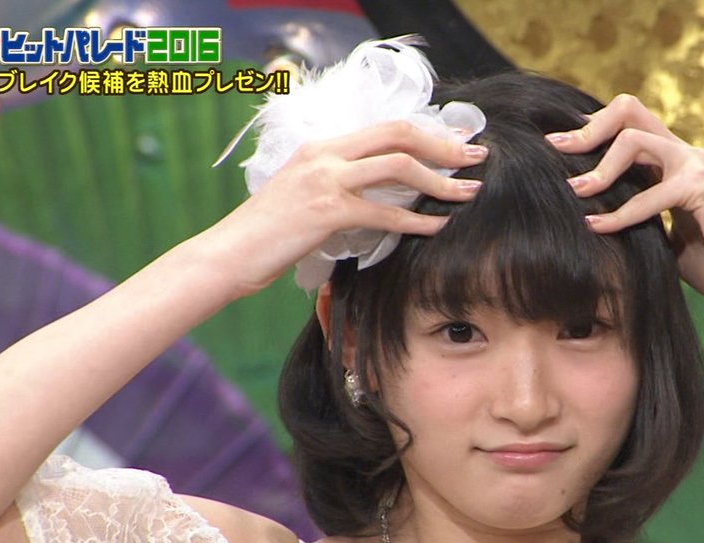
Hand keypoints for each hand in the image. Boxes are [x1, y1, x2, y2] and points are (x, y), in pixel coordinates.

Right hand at [205, 120, 487, 296]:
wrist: (227, 255)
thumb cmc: (268, 235)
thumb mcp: (305, 198)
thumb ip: (341, 187)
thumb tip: (385, 196)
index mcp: (322, 145)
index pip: (385, 127)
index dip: (427, 133)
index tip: (457, 143)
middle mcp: (325, 154)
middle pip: (398, 134)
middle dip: (443, 146)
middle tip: (475, 159)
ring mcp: (325, 179)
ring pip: (398, 167)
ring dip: (439, 181)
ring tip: (468, 194)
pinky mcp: (325, 211)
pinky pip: (384, 213)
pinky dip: (416, 222)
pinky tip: (437, 228)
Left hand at [545, 94, 703, 302]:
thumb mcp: (664, 237)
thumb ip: (638, 222)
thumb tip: (593, 228)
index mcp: (673, 162)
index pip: (628, 124)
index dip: (592, 132)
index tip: (559, 151)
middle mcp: (683, 154)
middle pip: (629, 109)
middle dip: (587, 129)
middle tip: (556, 150)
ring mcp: (694, 165)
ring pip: (634, 139)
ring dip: (598, 167)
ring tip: (576, 192)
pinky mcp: (701, 188)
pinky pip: (648, 194)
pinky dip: (618, 213)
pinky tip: (597, 227)